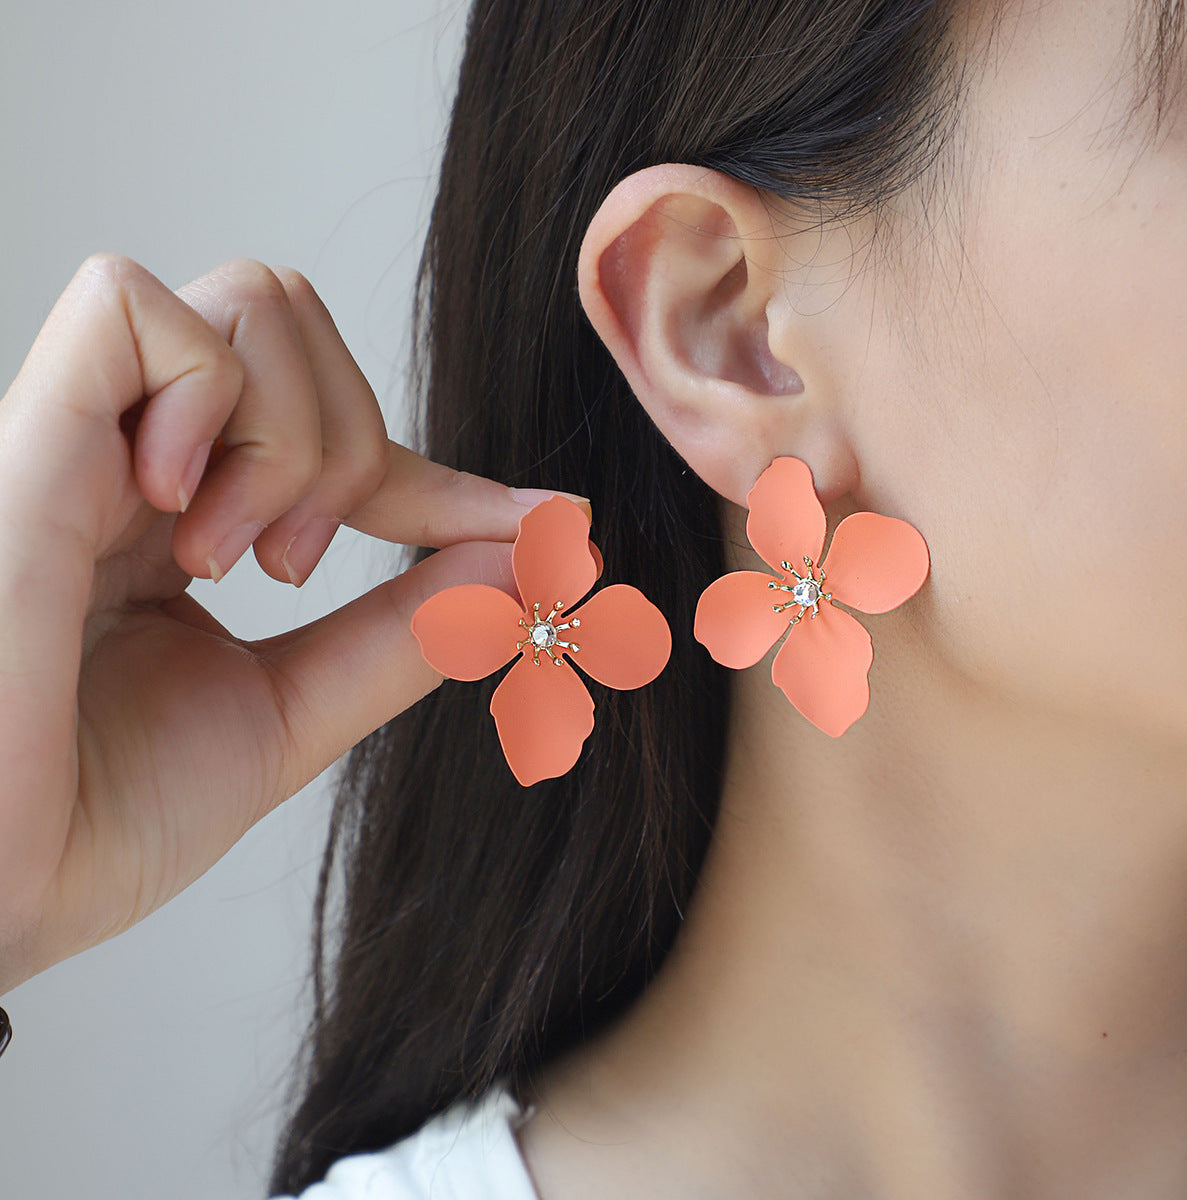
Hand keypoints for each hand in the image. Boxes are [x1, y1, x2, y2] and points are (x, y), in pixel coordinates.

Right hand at [0, 253, 585, 993]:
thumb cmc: (103, 817)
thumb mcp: (292, 711)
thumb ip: (403, 629)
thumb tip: (525, 556)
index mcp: (183, 516)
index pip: (340, 436)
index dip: (447, 476)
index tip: (541, 521)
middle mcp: (135, 458)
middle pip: (299, 325)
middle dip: (352, 447)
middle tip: (290, 570)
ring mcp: (80, 439)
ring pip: (251, 303)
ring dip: (291, 441)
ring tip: (224, 561)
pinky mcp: (23, 441)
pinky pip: (129, 307)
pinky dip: (204, 396)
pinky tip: (176, 507)